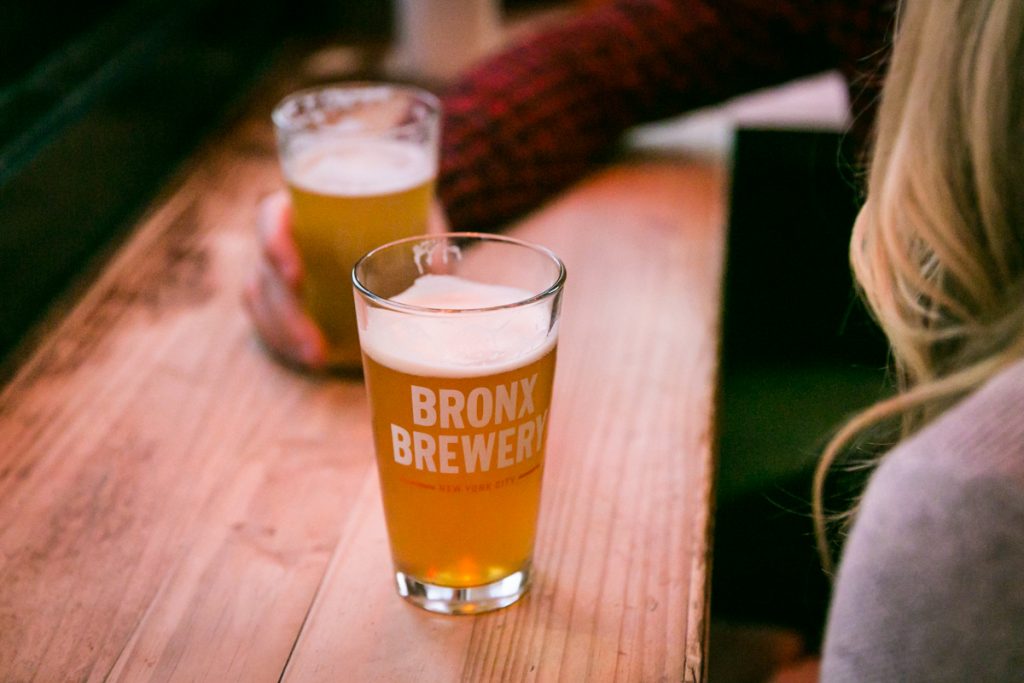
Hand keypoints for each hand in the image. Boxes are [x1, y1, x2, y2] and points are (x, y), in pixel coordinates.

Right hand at [243, 191, 451, 369]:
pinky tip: (313, 359)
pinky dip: (286, 342)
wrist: (399, 241)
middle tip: (314, 342)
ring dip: (287, 334)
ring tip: (317, 358)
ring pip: (264, 302)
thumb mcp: (420, 218)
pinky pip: (271, 321)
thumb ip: (428, 233)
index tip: (297, 276)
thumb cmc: (405, 217)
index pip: (272, 216)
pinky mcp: (285, 299)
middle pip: (265, 271)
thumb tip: (440, 265)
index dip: (275, 243)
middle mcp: (288, 237)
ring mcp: (280, 270)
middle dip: (286, 313)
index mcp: (309, 207)